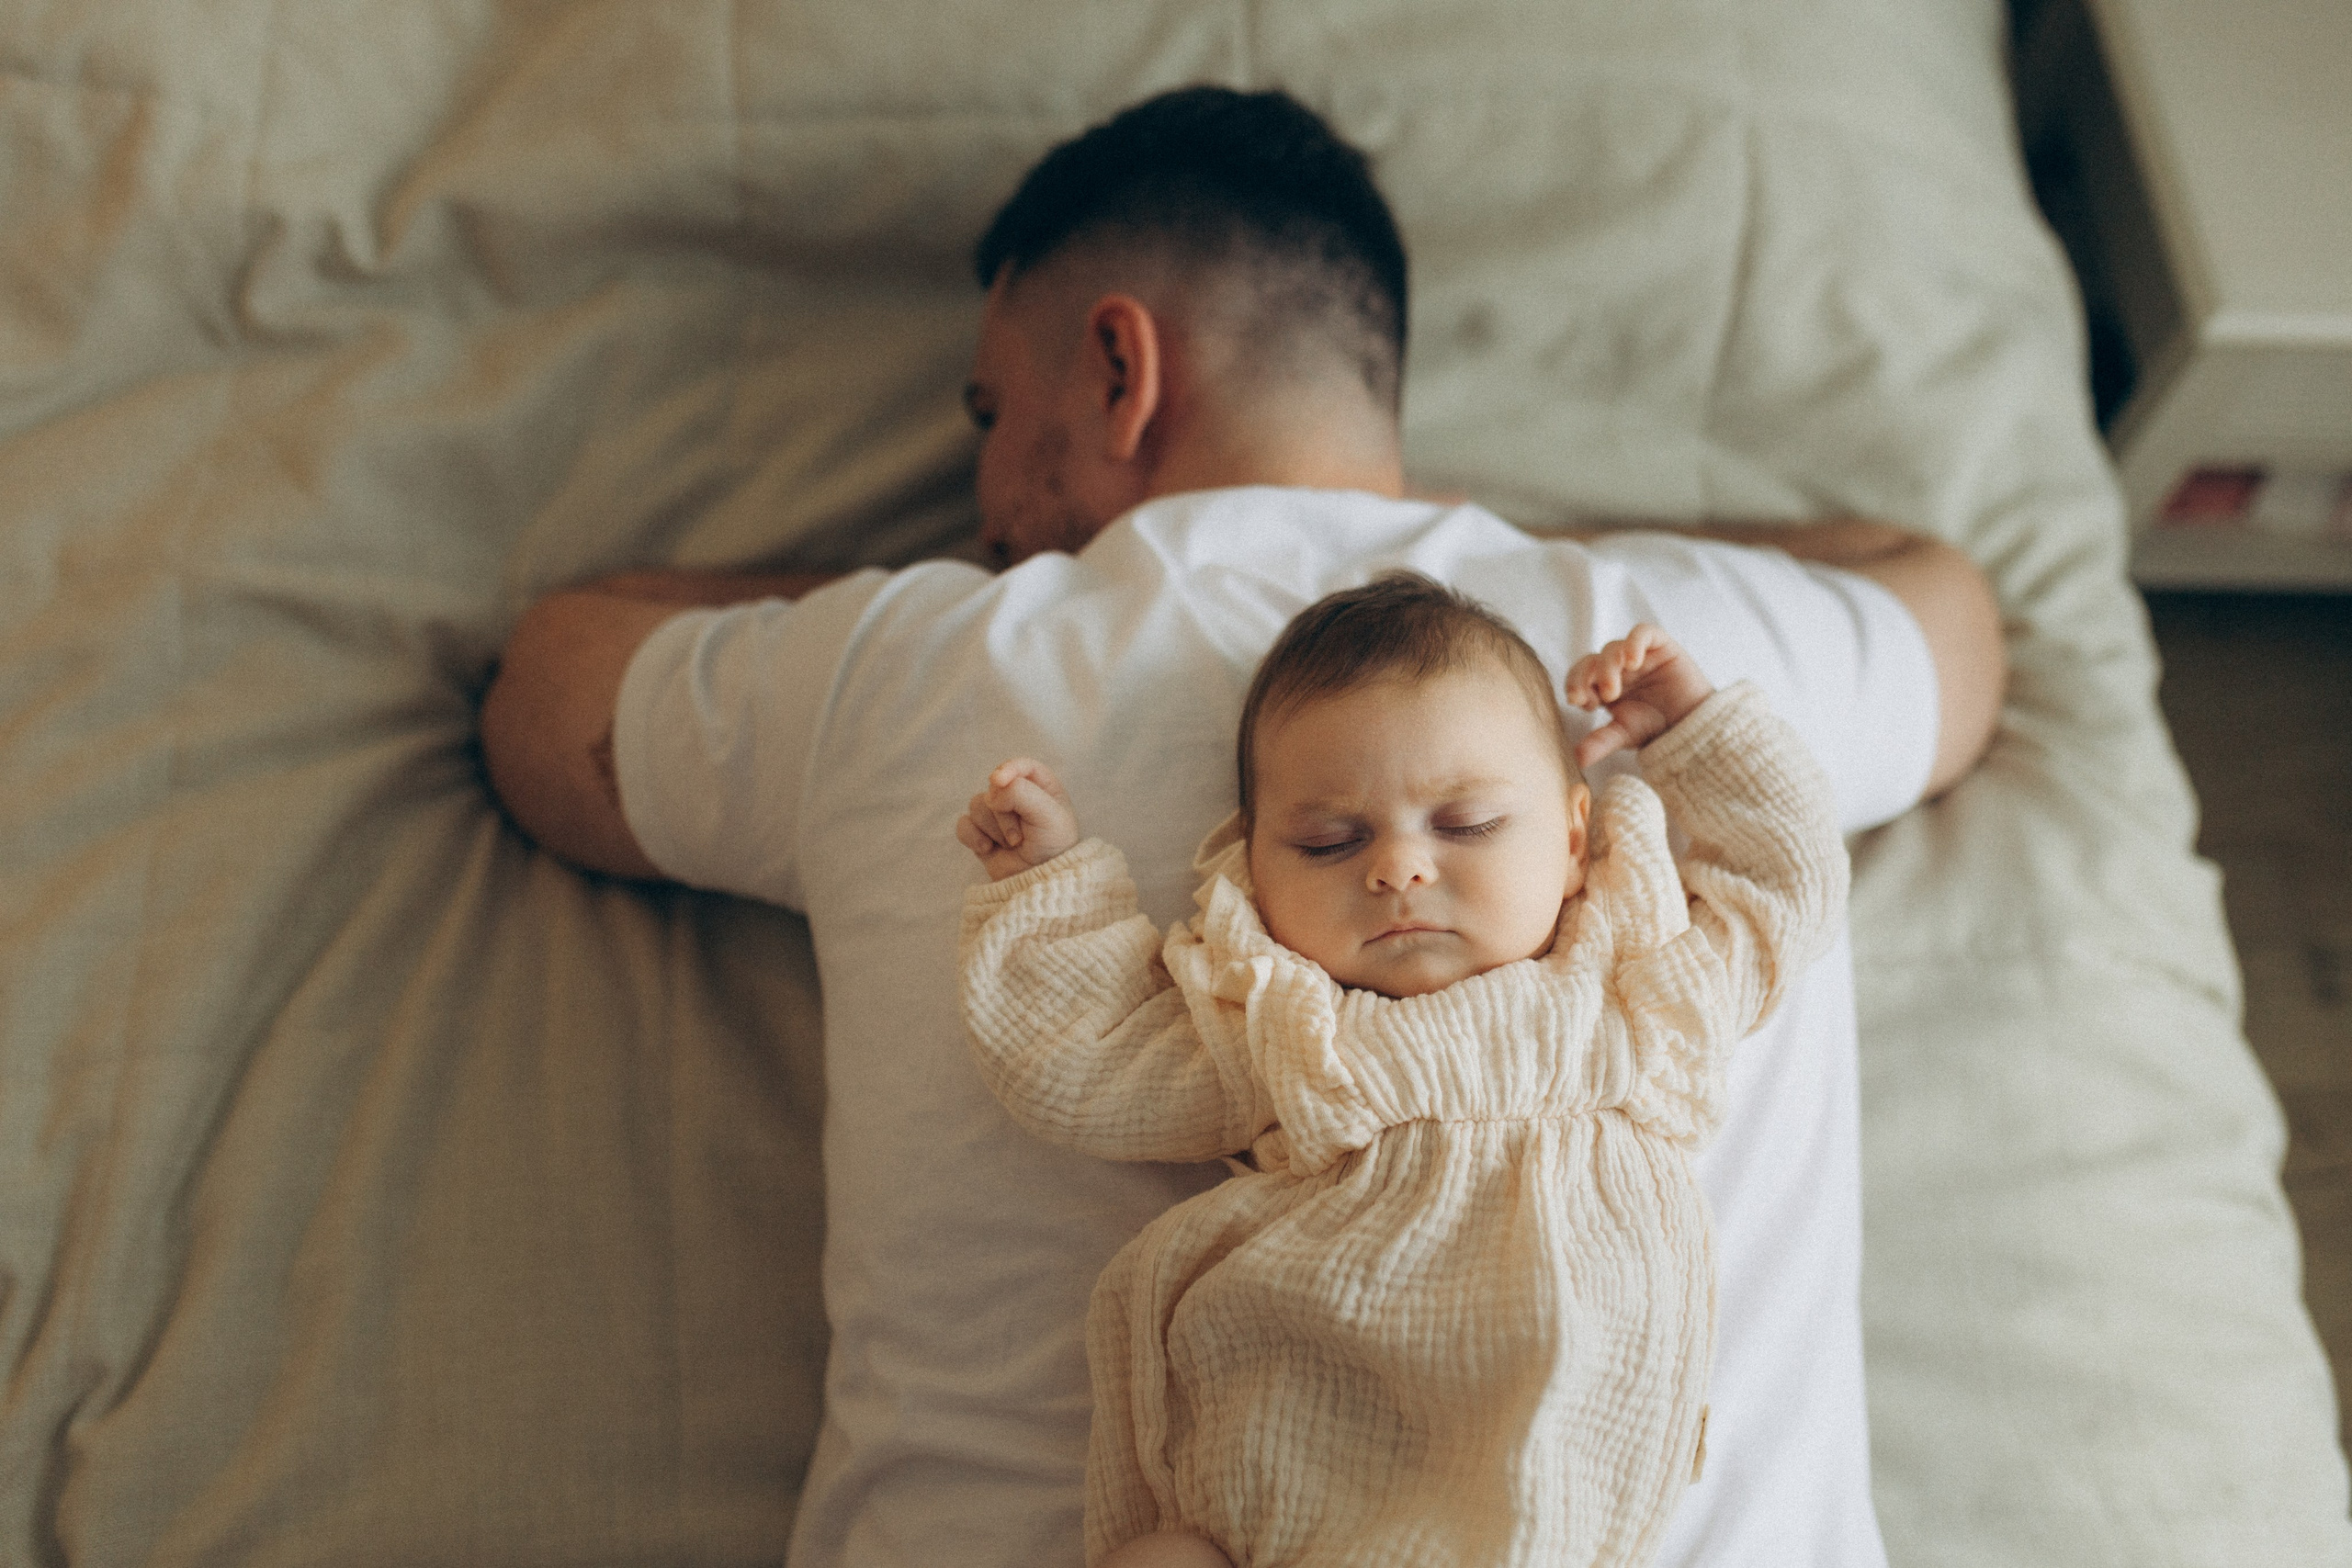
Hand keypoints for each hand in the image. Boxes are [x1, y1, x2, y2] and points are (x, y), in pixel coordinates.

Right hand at [956, 758, 1080, 879]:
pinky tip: (987, 849)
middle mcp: (1018, 798)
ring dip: (993, 828)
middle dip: (1004, 814)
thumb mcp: (1049, 815)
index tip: (999, 781)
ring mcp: (998, 816)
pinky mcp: (982, 834)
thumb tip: (993, 791)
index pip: (1021, 766)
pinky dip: (972, 836)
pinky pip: (964, 824)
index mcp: (1042, 787)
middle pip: (994, 789)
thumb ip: (1022, 793)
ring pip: (977, 805)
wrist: (1041, 883)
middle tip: (1021, 837)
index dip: (1007, 769)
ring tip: (1012, 845)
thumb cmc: (1054, 847)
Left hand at [1565, 623, 1713, 767]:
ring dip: (1608, 666)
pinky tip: (1633, 661)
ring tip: (1614, 690)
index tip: (1579, 701)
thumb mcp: (1624, 735)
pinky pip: (1642, 633)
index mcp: (1602, 686)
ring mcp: (1637, 655)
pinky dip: (1634, 642)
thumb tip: (1577, 759)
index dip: (1574, 684)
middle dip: (1588, 677)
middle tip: (1600, 697)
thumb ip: (1600, 742)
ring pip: (1612, 648)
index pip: (1579, 676)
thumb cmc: (1656, 727)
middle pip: (1591, 660)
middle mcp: (1616, 668)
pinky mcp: (1660, 645)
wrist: (1693, 724)